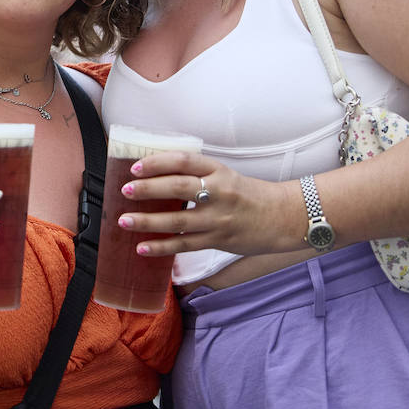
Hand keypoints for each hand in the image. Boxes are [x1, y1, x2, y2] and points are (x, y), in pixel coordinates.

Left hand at [115, 150, 278, 257]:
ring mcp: (218, 218)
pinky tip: (142, 248)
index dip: (158, 162)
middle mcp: (218, 192)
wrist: (284, 217)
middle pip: (178, 187)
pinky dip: (162, 247)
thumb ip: (198, 176)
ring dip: (148, 221)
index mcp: (219, 171)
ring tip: (124, 221)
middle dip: (148, 189)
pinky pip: (185, 245)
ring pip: (178, 220)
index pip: (184, 161)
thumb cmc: (250, 195)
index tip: (136, 166)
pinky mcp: (218, 240)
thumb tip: (158, 177)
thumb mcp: (226, 176)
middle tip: (125, 190)